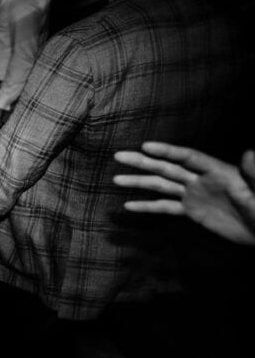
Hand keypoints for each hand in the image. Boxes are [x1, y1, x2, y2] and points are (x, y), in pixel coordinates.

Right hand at [113, 143, 254, 245]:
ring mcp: (194, 194)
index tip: (146, 146)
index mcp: (218, 171)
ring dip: (139, 182)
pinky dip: (148, 206)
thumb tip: (251, 151)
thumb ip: (253, 173)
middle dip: (143, 162)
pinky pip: (166, 207)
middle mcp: (201, 179)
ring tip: (116, 179)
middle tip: (119, 156)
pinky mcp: (192, 210)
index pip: (188, 157)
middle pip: (168, 168)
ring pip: (162, 185)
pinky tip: (130, 205)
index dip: (167, 151)